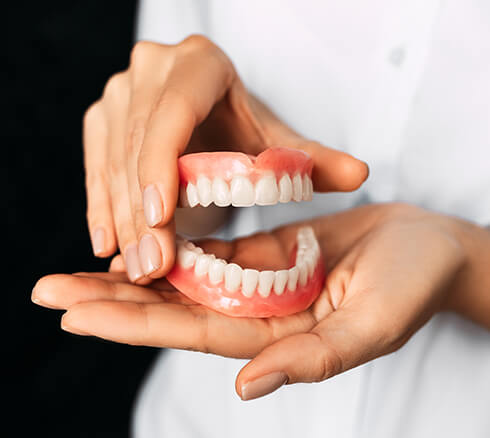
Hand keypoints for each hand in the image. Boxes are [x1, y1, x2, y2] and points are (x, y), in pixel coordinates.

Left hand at [33, 203, 474, 399]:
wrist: (430, 246)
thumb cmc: (412, 284)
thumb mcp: (372, 324)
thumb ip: (314, 358)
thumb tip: (247, 389)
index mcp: (276, 337)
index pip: (190, 331)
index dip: (133, 322)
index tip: (76, 311)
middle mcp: (257, 313)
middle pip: (172, 307)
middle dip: (111, 298)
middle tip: (47, 288)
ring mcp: (258, 281)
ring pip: (183, 277)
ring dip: (133, 268)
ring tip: (78, 262)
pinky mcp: (265, 252)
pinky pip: (210, 249)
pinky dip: (172, 243)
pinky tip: (140, 236)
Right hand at [84, 35, 367, 281]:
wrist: (208, 115)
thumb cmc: (243, 128)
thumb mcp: (276, 142)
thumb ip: (312, 159)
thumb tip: (360, 175)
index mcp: (199, 65)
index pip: (173, 113)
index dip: (161, 164)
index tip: (161, 219)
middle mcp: (151, 71)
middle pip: (136, 144)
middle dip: (141, 211)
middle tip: (152, 266)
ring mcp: (120, 93)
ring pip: (110, 160)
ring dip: (120, 218)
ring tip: (134, 266)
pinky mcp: (102, 119)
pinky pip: (94, 167)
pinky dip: (100, 208)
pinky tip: (107, 246)